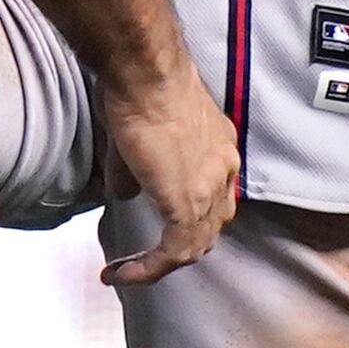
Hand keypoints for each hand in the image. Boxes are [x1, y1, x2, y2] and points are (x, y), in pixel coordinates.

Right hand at [94, 67, 240, 286]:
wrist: (146, 75)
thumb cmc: (140, 87)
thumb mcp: (140, 134)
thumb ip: (136, 172)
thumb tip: (125, 194)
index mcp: (219, 148)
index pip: (212, 197)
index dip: (186, 219)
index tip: (154, 227)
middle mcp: (224, 168)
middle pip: (210, 225)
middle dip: (177, 247)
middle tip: (145, 258)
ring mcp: (211, 188)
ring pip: (195, 244)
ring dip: (162, 263)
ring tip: (131, 271)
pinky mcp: (188, 204)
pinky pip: (175, 251)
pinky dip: (150, 268)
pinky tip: (124, 272)